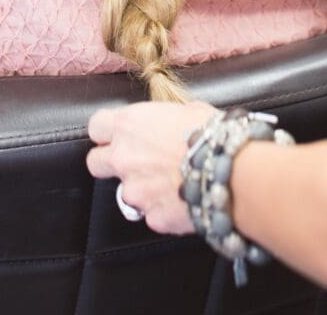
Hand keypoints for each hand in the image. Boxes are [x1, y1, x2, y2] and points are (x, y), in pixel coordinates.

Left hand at [87, 100, 216, 234]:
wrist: (231, 170)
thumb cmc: (214, 134)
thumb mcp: (188, 110)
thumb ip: (165, 118)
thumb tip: (169, 123)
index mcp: (130, 125)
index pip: (96, 125)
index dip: (107, 130)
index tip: (118, 132)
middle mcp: (124, 157)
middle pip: (95, 162)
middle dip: (110, 162)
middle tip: (135, 160)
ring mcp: (135, 191)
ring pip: (126, 192)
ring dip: (142, 188)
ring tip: (171, 182)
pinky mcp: (152, 217)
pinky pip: (151, 213)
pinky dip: (164, 207)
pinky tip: (183, 198)